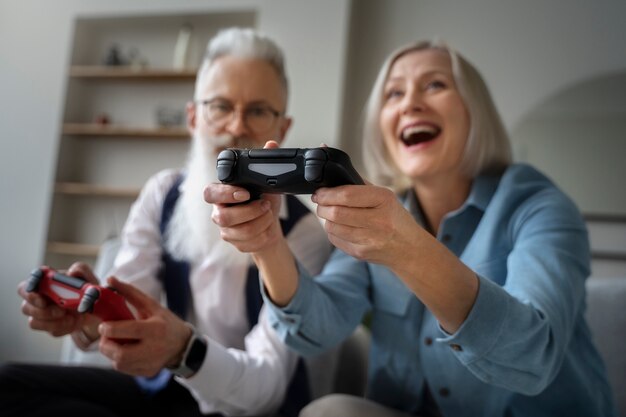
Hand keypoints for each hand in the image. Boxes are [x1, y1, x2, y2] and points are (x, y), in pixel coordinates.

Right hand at [17, 262, 100, 349]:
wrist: (92, 309)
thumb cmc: (85, 289)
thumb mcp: (88, 277)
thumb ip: (81, 270)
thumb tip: (72, 272)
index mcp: (47, 281)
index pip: (31, 280)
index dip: (31, 284)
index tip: (37, 288)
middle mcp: (39, 297)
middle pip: (26, 304)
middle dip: (40, 309)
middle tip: (60, 310)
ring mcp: (41, 313)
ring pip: (34, 321)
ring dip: (53, 321)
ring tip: (71, 317)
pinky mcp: (48, 326)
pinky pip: (50, 330)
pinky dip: (63, 327)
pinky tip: (74, 322)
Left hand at [97, 277, 191, 376]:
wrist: (183, 345)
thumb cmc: (166, 322)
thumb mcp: (152, 305)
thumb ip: (130, 293)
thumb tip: (110, 280)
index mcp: (156, 329)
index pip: (127, 331)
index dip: (109, 329)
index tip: (105, 325)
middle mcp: (154, 348)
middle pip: (120, 354)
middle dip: (106, 344)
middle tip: (107, 336)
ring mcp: (151, 363)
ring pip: (119, 364)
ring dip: (112, 353)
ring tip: (117, 343)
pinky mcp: (148, 372)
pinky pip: (125, 369)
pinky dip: (120, 360)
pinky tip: (126, 351)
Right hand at [204, 140, 283, 254]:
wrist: (271, 224)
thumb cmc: (264, 199)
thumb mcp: (267, 181)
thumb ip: (266, 163)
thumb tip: (271, 144)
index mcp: (222, 193)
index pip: (210, 193)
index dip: (225, 194)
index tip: (245, 193)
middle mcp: (219, 211)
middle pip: (223, 217)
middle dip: (250, 212)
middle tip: (266, 205)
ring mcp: (226, 229)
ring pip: (240, 231)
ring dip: (261, 223)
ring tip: (269, 214)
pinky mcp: (235, 243)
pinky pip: (249, 243)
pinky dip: (264, 235)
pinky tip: (268, 229)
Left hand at [312, 183, 419, 267]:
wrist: (410, 248)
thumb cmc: (394, 218)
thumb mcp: (385, 197)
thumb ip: (360, 185)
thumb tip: (334, 178)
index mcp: (384, 200)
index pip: (347, 195)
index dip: (327, 193)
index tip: (319, 192)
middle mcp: (379, 221)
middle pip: (336, 213)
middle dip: (322, 206)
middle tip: (320, 202)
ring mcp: (370, 240)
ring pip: (332, 227)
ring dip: (326, 219)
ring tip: (330, 214)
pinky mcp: (361, 253)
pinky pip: (335, 240)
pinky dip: (332, 231)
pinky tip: (340, 227)